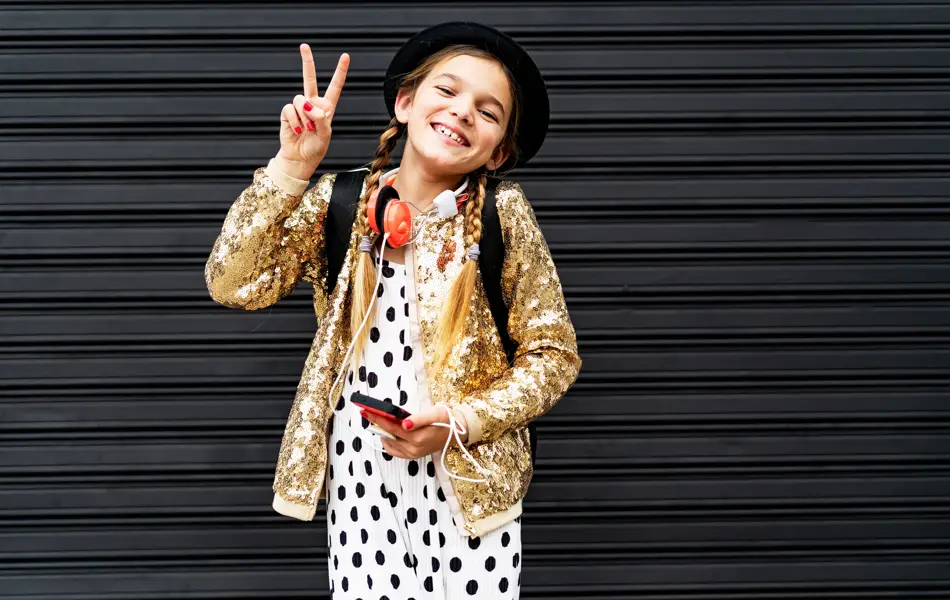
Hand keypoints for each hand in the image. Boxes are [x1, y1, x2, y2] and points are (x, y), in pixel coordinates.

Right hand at [276, 44, 349, 179]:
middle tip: (304, 46)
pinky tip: (297, 130)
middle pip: (309, 79)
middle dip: (307, 62)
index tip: (345, 56)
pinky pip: (291, 109)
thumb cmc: (315, 148)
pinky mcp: (287, 112)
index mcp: (327, 107)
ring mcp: (299, 107)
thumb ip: (321, 120)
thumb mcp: (325, 136)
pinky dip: (295, 121)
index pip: (335, 87)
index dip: (340, 72)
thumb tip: (310, 106)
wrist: (299, 159)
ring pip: (301, 99)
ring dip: (305, 116)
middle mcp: (313, 104)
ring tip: (307, 129)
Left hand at [361, 406, 466, 459]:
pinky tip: (386, 434)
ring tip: (376, 421)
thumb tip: (403, 423)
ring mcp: (412, 454)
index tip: (366, 410)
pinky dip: (388, 442)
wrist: (456, 433)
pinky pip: (394, 451)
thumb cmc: (446, 420)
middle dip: (377, 423)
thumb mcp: (435, 414)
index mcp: (418, 438)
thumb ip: (419, 419)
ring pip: (390, 444)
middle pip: (389, 435)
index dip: (378, 418)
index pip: (392, 427)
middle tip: (367, 413)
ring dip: (381, 432)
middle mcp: (413, 449)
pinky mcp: (413, 456)